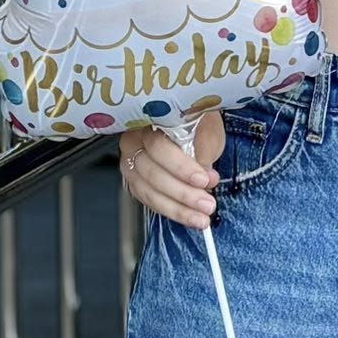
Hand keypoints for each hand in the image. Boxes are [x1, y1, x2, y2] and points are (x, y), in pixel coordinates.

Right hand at [118, 113, 224, 227]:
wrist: (187, 121)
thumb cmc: (196, 120)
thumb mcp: (205, 129)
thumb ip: (203, 153)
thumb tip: (206, 180)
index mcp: (147, 122)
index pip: (159, 147)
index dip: (181, 167)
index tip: (204, 180)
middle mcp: (132, 142)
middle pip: (152, 173)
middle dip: (183, 193)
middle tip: (207, 204)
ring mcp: (130, 163)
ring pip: (149, 191)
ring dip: (177, 208)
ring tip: (200, 217)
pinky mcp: (134, 181)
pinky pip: (149, 200)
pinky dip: (170, 210)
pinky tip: (188, 216)